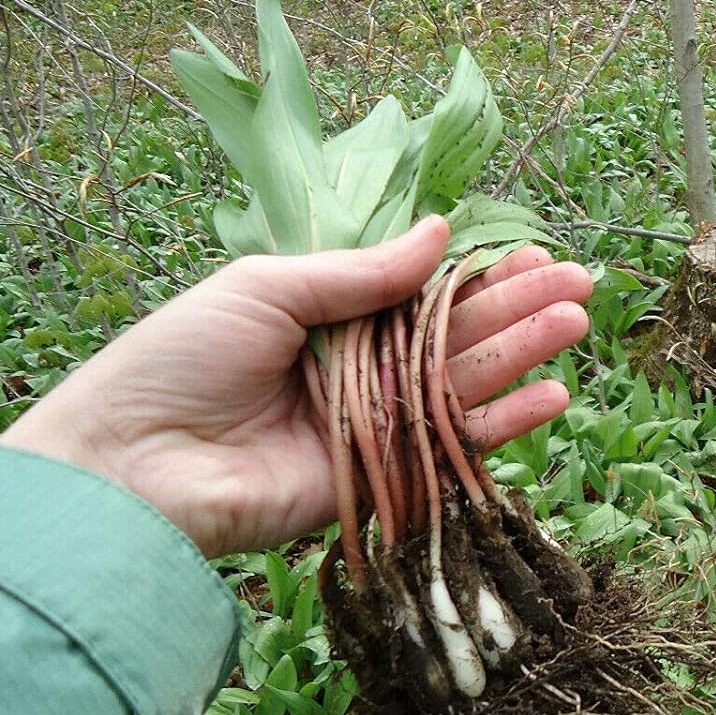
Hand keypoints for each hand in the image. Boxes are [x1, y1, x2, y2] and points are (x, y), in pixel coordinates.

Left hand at [0, 217, 592, 556]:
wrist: (135, 465)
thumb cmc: (183, 359)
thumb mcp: (268, 288)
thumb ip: (361, 272)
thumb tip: (442, 232)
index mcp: (330, 316)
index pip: (423, 291)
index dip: (479, 273)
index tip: (534, 253)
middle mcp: (361, 369)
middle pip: (455, 335)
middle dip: (518, 308)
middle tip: (580, 285)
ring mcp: (375, 426)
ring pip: (464, 385)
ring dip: (523, 355)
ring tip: (577, 325)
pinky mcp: (383, 482)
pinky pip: (452, 448)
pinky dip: (504, 425)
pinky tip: (551, 397)